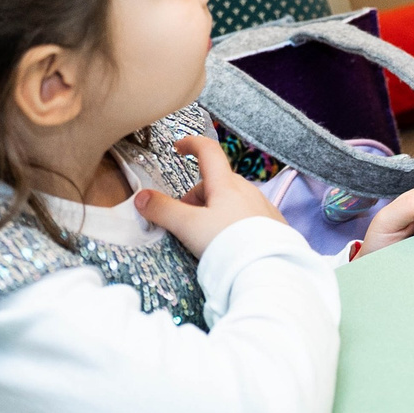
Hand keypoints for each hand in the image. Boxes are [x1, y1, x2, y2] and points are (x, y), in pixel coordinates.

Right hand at [132, 135, 286, 257]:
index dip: (192, 144)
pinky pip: (247, 215)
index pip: (209, 151)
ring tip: (206, 238)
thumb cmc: (227, 243)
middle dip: (196, 198)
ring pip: (231, 200)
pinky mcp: (273, 224)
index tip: (178, 147)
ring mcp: (263, 206)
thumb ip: (163, 210)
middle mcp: (248, 189)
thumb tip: (141, 197)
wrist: (267, 268)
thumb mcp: (188, 226)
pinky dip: (232, 222)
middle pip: (216, 183)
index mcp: (227, 184)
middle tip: (185, 223)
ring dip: (214, 211)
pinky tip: (229, 242)